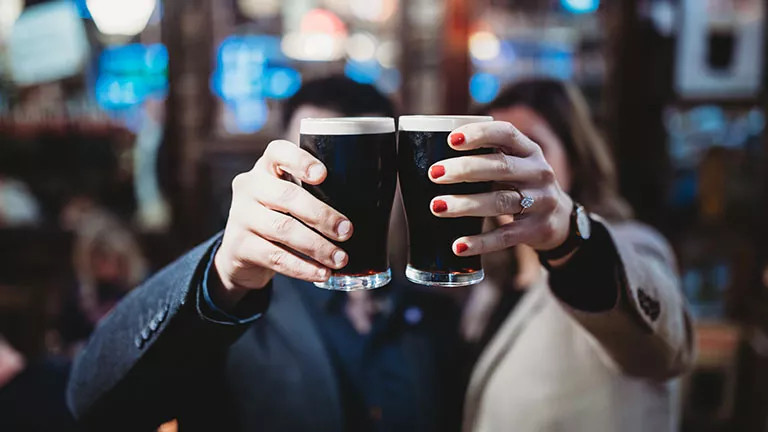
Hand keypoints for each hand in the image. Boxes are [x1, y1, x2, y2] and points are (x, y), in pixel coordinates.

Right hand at [212, 140, 352, 306]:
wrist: (240, 251)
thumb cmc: (278, 215)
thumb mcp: (287, 195)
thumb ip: (315, 192)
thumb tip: (366, 204)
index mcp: (265, 167)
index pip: (278, 152)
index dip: (301, 161)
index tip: (323, 175)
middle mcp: (249, 186)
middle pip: (287, 196)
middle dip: (322, 215)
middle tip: (347, 231)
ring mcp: (240, 216)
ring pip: (283, 229)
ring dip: (317, 246)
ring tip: (340, 258)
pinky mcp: (239, 246)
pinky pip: (275, 257)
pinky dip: (302, 268)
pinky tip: (321, 273)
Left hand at [428, 121, 571, 255]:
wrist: (558, 220)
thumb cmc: (520, 186)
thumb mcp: (514, 165)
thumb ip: (485, 157)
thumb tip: (429, 151)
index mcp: (529, 150)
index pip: (506, 134)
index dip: (479, 134)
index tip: (451, 139)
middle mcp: (539, 172)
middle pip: (501, 167)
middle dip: (465, 169)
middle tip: (434, 174)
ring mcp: (541, 202)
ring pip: (500, 202)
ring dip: (466, 205)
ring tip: (437, 206)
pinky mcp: (536, 229)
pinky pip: (505, 236)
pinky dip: (481, 242)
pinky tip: (458, 246)